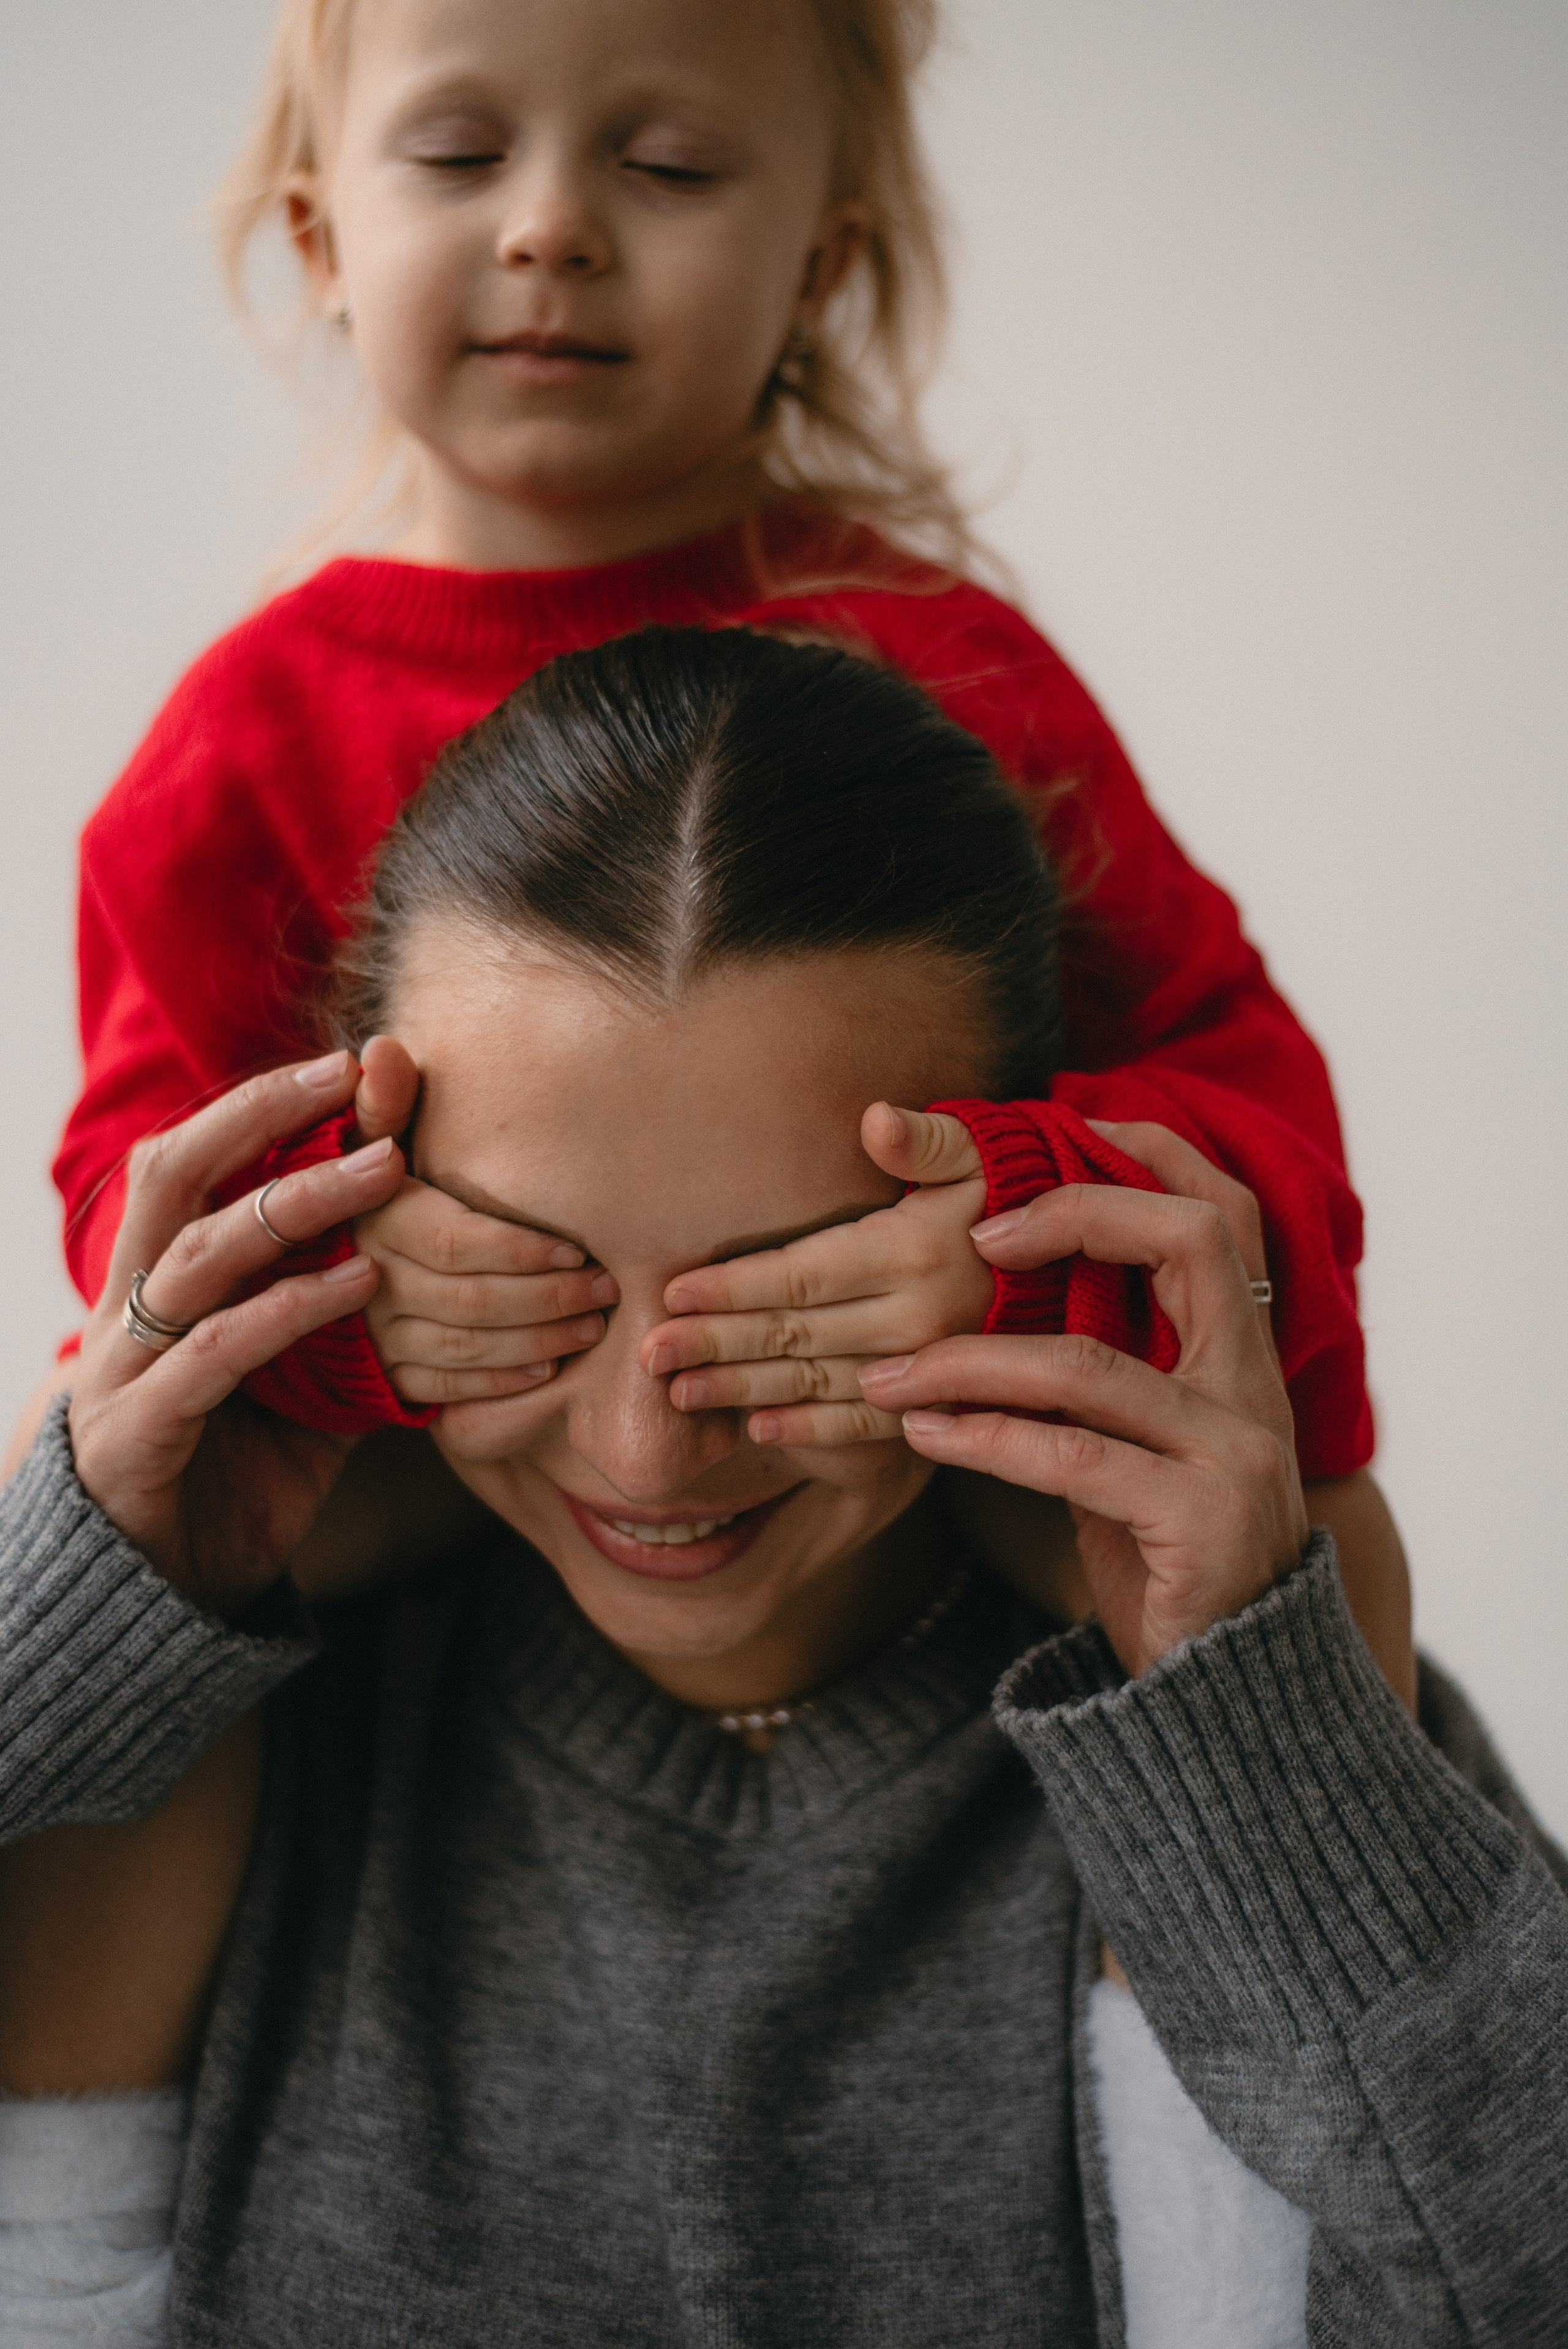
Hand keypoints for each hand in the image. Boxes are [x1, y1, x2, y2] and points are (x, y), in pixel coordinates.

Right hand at [67, 1052, 403, 1615]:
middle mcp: (128, 1307)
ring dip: (292, 1205)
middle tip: (353, 1080)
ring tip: (382, 1171)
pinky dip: (287, 1311)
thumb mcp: (301, 1383)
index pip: (194, 1162)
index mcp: (157, 1280)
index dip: (259, 1106)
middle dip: (259, 1117)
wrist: (159, 1602)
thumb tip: (438, 1259)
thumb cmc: (232, 1476)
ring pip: (197, 1256)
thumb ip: (341, 1315)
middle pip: (173, 1175)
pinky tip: (358, 1286)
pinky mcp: (139, 1434)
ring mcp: (124, 1368)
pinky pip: (214, 1355)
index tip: (349, 1065)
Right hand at [351, 1036, 616, 1403]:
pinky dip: (501, 1383)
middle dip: (548, 1297)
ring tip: (593, 1326)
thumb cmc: (365, 1187)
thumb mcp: (367, 1139)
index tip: (578, 1248)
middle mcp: (364, 1281)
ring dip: (538, 1339)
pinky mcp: (380, 1380)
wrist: (310, 1267)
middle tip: (607, 1288)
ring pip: (465, 1348)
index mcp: (369, 1218)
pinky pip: (447, 1392)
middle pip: (471, 1298)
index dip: (521, 1250)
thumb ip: (384, 1102)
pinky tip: (549, 1370)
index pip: (456, 1241)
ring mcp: (371, 1338)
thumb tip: (381, 1050)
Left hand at [640, 1104, 992, 1446]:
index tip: (670, 1293)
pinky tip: (759, 1430)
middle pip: (794, 1333)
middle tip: (648, 1354)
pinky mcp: (944, 1398)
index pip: (800, 1274)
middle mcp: (917, 1316)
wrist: (1087, 1266)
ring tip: (679, 1394)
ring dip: (743, 1391)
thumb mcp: (981, 1151)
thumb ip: (924, 1140)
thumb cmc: (1016, 1191)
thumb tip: (874, 1120)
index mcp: (911, 1251)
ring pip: (816, 1383)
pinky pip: (866, 1424)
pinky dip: (810, 1432)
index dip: (732, 1286)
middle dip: (715, 1343)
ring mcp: (929, 1366)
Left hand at [859, 1135, 1307, 1676]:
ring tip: (886, 1376)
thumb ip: (1088, 1380)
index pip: (1218, 1215)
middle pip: (1191, 1241)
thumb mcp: (1129, 1451)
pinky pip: (1073, 1457)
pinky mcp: (1201, 1521)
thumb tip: (983, 1306)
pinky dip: (985, 1439)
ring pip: (1092, 1365)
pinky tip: (923, 1436)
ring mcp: (1237, 1452)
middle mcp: (1252, 1389)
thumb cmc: (1159, 1562)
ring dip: (971, 1362)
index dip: (1139, 1160)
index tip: (1045, 1145)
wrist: (1222, 1700)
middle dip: (1076, 1215)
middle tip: (973, 1235)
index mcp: (1239, 1358)